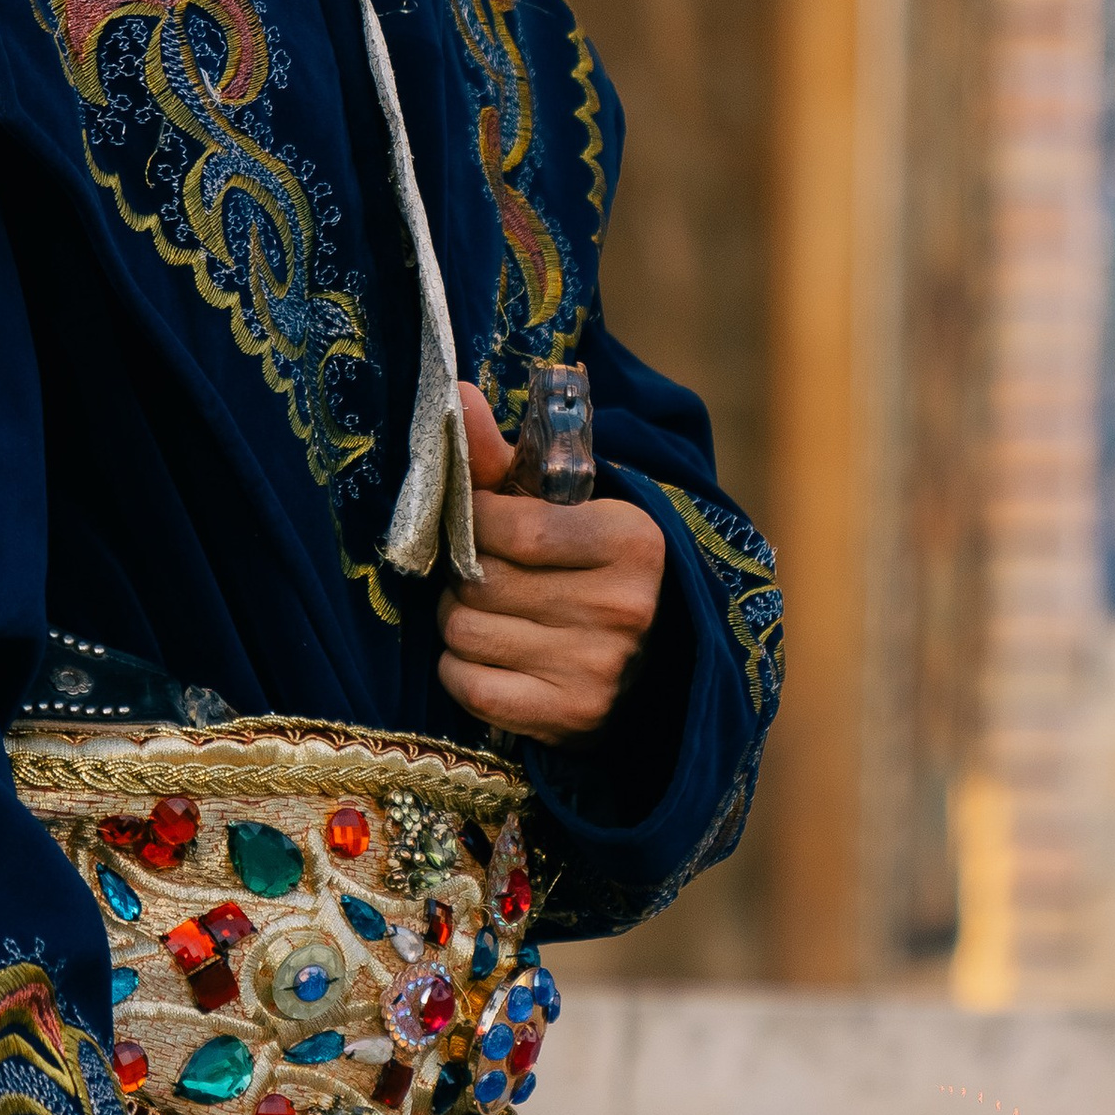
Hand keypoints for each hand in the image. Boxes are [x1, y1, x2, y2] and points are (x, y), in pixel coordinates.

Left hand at [436, 381, 665, 742]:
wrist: (658, 660)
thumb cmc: (595, 565)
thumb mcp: (568, 503)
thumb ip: (506, 457)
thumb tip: (456, 395)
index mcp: (631, 541)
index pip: (512, 527)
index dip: (476, 522)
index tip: (480, 522)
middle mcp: (622, 608)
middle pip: (480, 583)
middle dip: (465, 573)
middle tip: (484, 571)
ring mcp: (598, 669)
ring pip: (464, 633)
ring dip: (459, 621)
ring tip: (491, 612)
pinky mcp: (572, 718)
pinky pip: (469, 687)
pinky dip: (462, 671)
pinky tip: (493, 656)